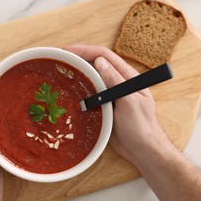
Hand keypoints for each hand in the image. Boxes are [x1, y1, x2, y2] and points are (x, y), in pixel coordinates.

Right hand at [63, 45, 168, 163]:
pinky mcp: (103, 108)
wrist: (141, 150)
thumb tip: (99, 61)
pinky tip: (66, 93)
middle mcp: (117, 83)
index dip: (85, 50)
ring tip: (59, 73)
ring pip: (90, 79)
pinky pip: (88, 96)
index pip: (104, 56)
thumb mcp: (130, 102)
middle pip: (95, 65)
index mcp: (127, 77)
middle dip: (77, 60)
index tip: (68, 51)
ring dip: (76, 75)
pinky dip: (77, 92)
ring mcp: (109, 95)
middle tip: (58, 60)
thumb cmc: (141, 126)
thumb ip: (116, 81)